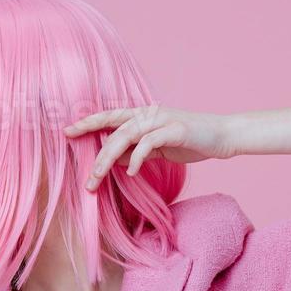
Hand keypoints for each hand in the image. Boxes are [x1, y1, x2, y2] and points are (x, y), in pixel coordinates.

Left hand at [64, 105, 234, 189]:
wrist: (223, 136)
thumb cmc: (190, 141)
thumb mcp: (158, 149)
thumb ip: (137, 152)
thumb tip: (115, 161)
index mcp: (143, 115)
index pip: (110, 116)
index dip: (88, 122)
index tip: (67, 131)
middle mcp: (149, 113)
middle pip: (113, 128)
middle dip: (95, 152)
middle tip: (84, 176)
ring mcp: (162, 119)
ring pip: (126, 134)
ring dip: (109, 157)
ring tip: (98, 177)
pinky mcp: (175, 129)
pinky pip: (148, 143)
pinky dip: (137, 158)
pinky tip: (133, 173)